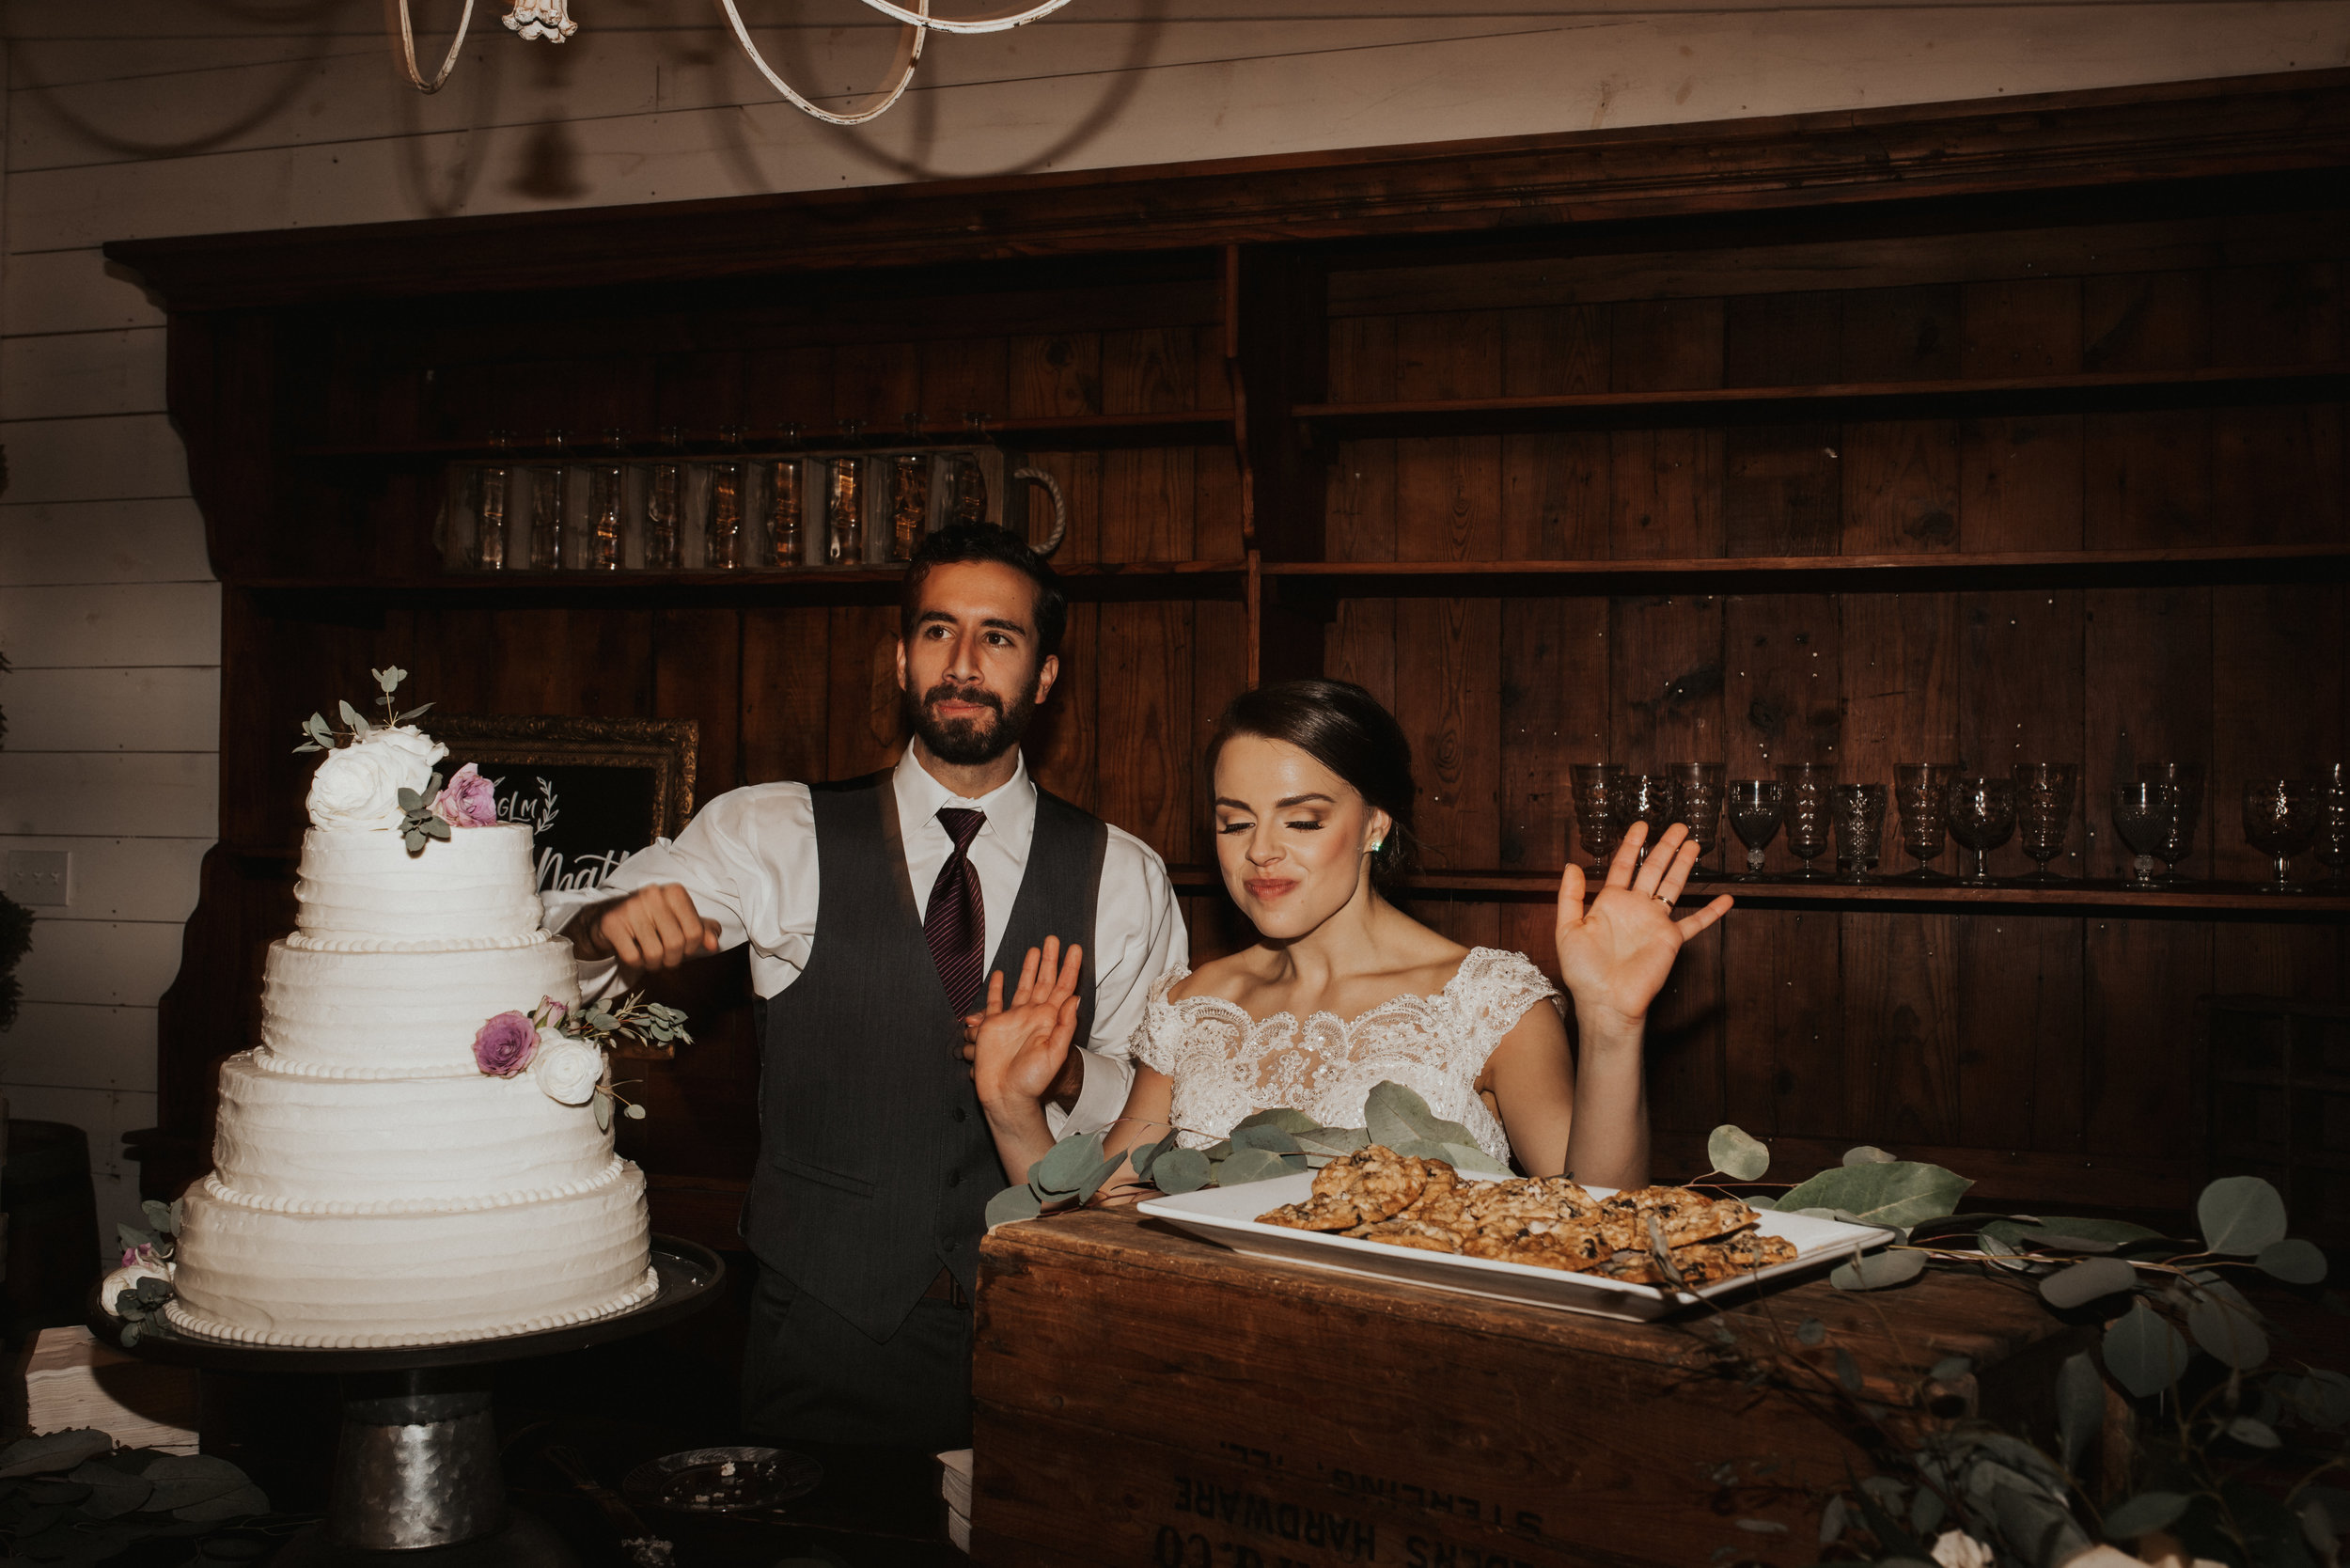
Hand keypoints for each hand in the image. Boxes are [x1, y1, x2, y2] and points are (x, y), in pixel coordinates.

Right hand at [573, 884, 721, 974]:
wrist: (608, 917)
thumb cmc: (651, 920)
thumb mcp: (679, 921)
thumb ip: (701, 930)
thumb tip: (714, 944)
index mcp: (675, 893)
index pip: (695, 932)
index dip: (691, 949)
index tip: (683, 949)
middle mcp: (654, 895)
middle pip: (676, 944)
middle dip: (672, 959)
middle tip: (665, 958)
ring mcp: (631, 907)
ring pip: (654, 953)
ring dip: (654, 963)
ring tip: (650, 957)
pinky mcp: (612, 923)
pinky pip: (633, 957)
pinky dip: (636, 963)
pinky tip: (635, 954)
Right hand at [969, 936, 1082, 1111]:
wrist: (1005, 1097)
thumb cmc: (1032, 1081)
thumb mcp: (1054, 1055)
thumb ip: (1064, 1027)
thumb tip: (1075, 999)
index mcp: (1049, 1021)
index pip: (1063, 989)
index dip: (1069, 969)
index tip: (1074, 949)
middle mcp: (1033, 1016)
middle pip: (1044, 981)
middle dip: (1050, 960)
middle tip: (1054, 938)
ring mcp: (1013, 1020)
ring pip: (1023, 986)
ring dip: (1030, 968)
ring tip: (1035, 949)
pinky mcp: (993, 1026)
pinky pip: (996, 1002)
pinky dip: (997, 987)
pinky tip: (999, 974)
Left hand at [1555, 822, 1732, 1028]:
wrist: (1605, 1001)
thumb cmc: (1583, 971)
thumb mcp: (1567, 929)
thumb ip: (1569, 896)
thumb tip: (1573, 865)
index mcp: (1610, 903)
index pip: (1623, 866)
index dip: (1632, 845)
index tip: (1641, 826)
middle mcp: (1635, 908)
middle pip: (1653, 869)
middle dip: (1665, 847)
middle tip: (1678, 826)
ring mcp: (1654, 922)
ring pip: (1673, 886)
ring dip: (1683, 865)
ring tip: (1694, 844)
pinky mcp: (1670, 939)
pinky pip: (1695, 923)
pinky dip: (1711, 912)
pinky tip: (1726, 899)